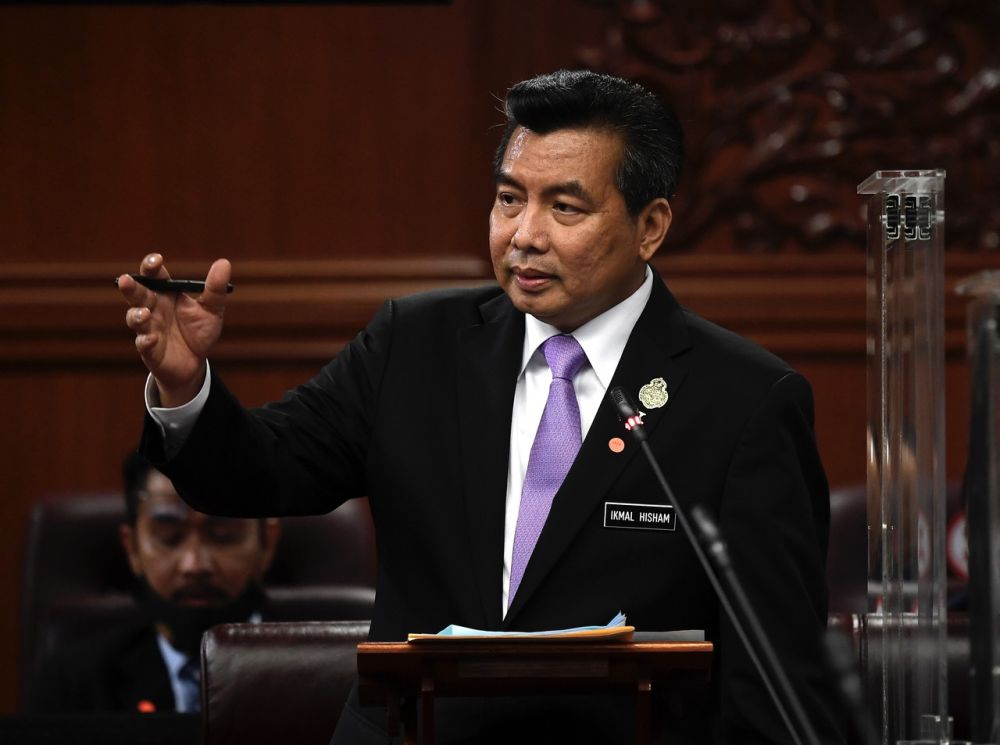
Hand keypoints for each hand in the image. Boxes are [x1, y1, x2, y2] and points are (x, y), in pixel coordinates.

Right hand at [119, 253, 230, 406]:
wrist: (196, 362)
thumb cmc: (199, 331)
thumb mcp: (212, 309)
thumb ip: (215, 288)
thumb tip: (224, 263)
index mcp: (166, 294)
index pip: (154, 275)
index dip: (151, 266)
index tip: (156, 260)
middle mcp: (153, 308)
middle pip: (137, 294)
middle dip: (131, 287)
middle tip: (126, 279)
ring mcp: (148, 328)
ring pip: (134, 318)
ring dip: (136, 315)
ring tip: (145, 313)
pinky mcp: (149, 350)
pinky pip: (143, 344)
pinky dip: (145, 341)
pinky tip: (152, 338)